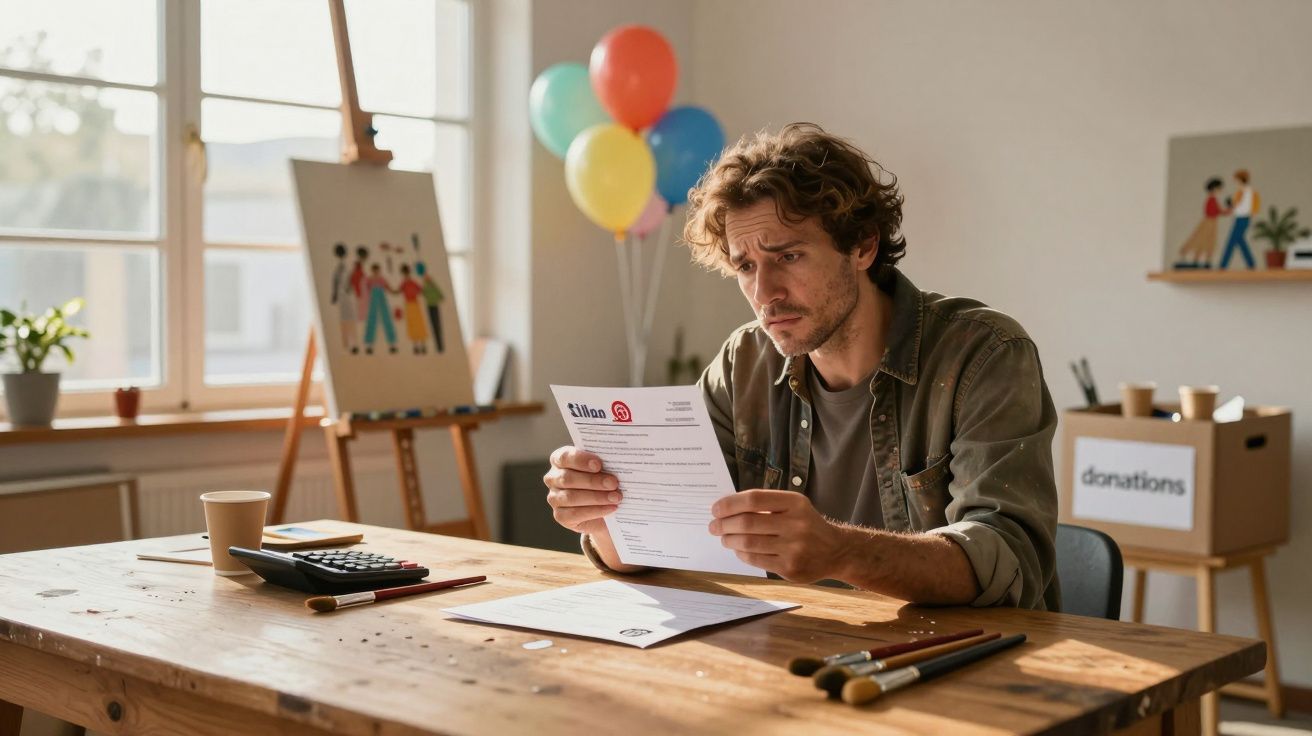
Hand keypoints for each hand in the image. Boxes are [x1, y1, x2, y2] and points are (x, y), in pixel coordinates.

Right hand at [542, 446, 620, 539]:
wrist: (605, 508)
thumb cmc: (603, 480)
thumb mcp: (604, 468)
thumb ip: (605, 463)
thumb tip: (617, 462)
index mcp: (560, 460)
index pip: (565, 457)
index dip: (580, 460)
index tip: (598, 464)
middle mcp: (553, 478)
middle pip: (568, 478)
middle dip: (593, 481)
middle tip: (613, 483)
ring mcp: (554, 498)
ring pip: (571, 497)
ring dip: (597, 497)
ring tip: (616, 497)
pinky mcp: (560, 516)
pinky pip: (575, 514)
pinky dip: (596, 511)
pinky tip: (611, 508)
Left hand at [709, 490, 846, 582]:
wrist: (836, 551)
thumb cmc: (807, 525)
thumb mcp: (794, 506)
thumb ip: (766, 504)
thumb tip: (727, 507)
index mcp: (795, 503)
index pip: (754, 499)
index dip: (730, 503)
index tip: (715, 509)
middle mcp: (796, 524)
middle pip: (747, 522)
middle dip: (723, 524)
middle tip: (713, 526)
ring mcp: (794, 548)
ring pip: (748, 543)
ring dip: (729, 539)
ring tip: (724, 537)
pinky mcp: (790, 568)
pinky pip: (755, 560)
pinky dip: (741, 553)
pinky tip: (738, 549)